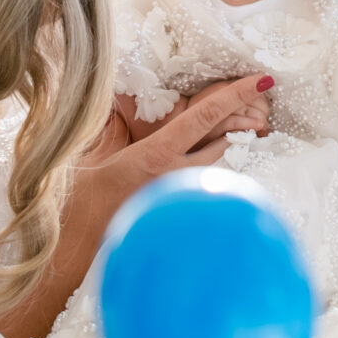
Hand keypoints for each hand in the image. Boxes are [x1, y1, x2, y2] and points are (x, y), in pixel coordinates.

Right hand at [0, 78, 272, 337]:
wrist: (74, 258)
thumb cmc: (76, 209)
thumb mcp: (89, 161)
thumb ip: (110, 134)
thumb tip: (112, 113)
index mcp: (154, 156)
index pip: (204, 116)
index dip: (236, 94)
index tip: (264, 79)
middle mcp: (175, 177)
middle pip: (220, 141)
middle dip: (226, 127)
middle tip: (232, 116)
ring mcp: (179, 198)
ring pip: (212, 166)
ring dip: (208, 154)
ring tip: (194, 152)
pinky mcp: (179, 215)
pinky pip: (199, 188)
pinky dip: (196, 177)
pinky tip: (177, 185)